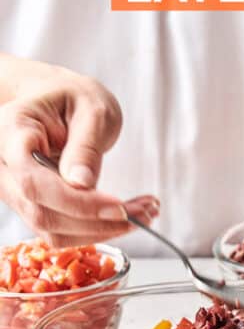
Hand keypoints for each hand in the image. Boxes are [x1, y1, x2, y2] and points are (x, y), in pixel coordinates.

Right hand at [0, 65, 157, 244]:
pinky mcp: (34, 206)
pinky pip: (62, 230)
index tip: (118, 207)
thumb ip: (86, 146)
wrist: (57, 100)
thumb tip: (82, 184)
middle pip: (43, 212)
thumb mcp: (91, 110)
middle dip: (98, 221)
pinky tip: (126, 216)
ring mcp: (15, 190)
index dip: (77, 202)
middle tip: (143, 213)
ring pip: (53, 230)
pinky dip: (97, 229)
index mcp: (11, 132)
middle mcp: (4, 167)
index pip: (34, 182)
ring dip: (102, 230)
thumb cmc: (72, 98)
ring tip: (142, 214)